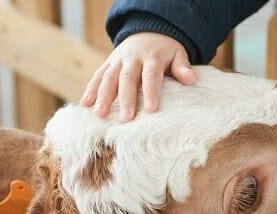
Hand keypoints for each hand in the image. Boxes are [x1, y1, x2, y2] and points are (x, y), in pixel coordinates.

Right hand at [80, 33, 197, 121]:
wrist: (147, 32)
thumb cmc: (165, 51)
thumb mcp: (177, 54)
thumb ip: (183, 67)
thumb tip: (192, 80)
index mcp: (151, 57)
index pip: (151, 76)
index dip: (151, 92)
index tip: (152, 109)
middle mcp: (132, 58)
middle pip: (127, 79)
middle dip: (125, 99)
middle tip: (125, 119)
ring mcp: (117, 61)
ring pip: (108, 78)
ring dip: (102, 96)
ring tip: (99, 115)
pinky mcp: (108, 64)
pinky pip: (97, 76)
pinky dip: (90, 90)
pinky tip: (84, 105)